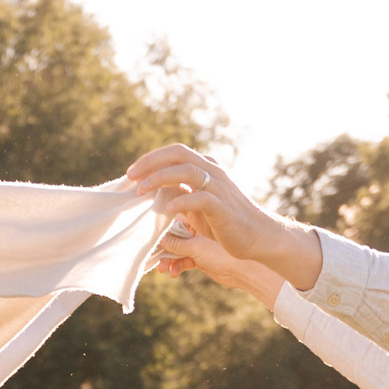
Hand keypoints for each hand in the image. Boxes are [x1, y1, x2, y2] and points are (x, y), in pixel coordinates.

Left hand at [126, 144, 323, 292]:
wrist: (257, 236)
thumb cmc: (224, 222)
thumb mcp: (198, 205)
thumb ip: (180, 194)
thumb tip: (151, 193)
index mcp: (206, 168)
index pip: (175, 152)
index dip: (151, 159)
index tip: (131, 173)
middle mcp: (212, 172)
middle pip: (178, 154)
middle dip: (151, 163)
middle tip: (130, 177)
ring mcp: (219, 188)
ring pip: (188, 171)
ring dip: (161, 178)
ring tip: (142, 190)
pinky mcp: (223, 207)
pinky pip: (201, 198)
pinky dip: (183, 200)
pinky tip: (168, 207)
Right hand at [152, 221, 285, 306]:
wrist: (251, 269)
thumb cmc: (228, 250)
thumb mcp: (198, 246)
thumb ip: (176, 243)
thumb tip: (157, 240)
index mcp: (199, 211)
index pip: (172, 211)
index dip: (159, 222)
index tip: (146, 232)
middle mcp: (199, 222)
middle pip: (171, 232)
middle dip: (161, 244)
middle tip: (153, 255)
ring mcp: (201, 239)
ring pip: (176, 247)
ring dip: (168, 258)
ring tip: (164, 269)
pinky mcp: (202, 256)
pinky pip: (183, 259)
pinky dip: (178, 266)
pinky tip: (174, 273)